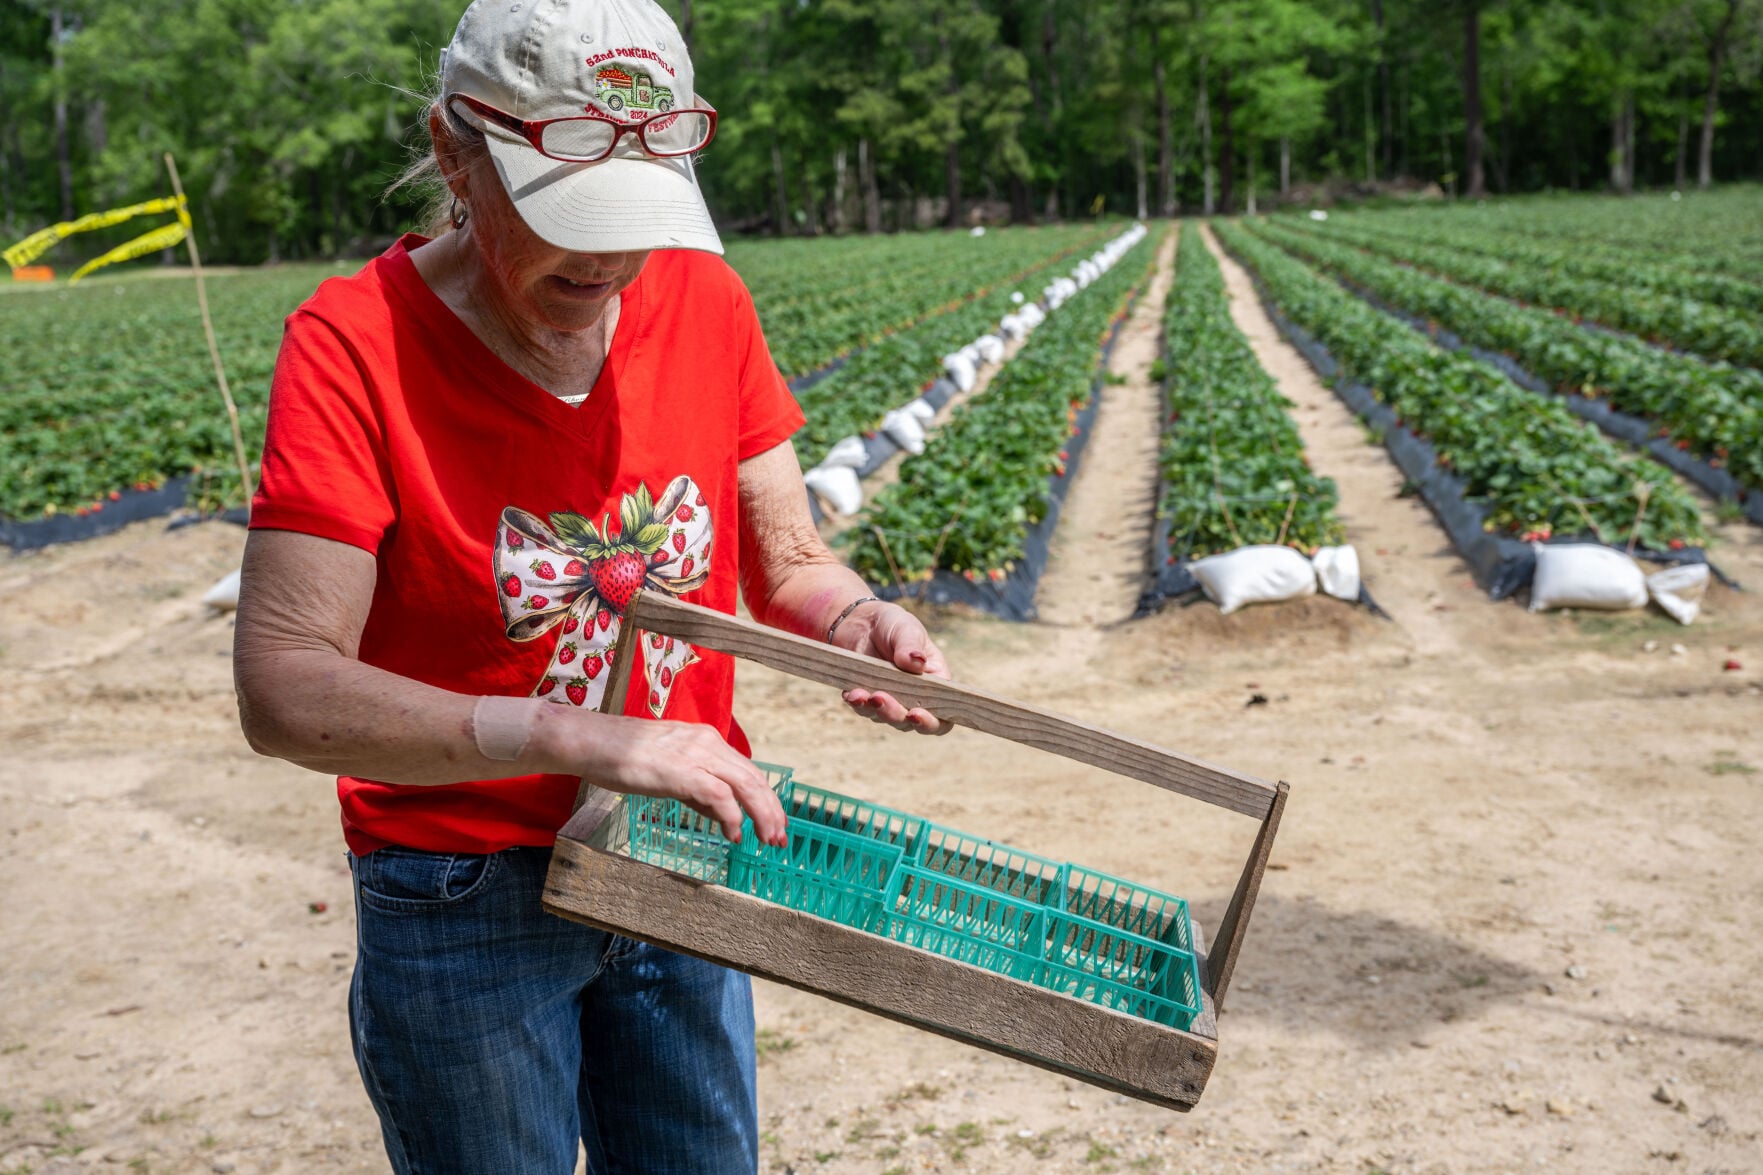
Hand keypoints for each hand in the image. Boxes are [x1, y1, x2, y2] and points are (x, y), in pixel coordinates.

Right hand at [550, 711, 787, 846]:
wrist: (592, 741)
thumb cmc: (624, 756)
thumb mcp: (671, 771)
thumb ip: (699, 791)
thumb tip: (725, 816)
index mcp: (707, 740)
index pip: (748, 771)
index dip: (766, 799)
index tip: (775, 823)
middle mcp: (708, 743)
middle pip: (755, 778)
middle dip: (772, 811)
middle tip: (781, 839)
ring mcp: (696, 755)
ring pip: (745, 785)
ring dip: (762, 816)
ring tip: (768, 840)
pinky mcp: (682, 770)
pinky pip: (719, 795)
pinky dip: (733, 817)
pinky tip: (735, 835)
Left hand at [831, 602, 952, 733]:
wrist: (862, 623)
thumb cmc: (893, 624)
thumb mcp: (906, 628)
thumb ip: (911, 645)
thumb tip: (917, 662)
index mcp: (935, 682)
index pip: (942, 714)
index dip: (932, 721)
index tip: (916, 713)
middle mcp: (916, 697)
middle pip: (911, 722)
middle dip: (895, 715)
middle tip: (880, 698)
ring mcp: (892, 701)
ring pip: (886, 719)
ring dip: (874, 710)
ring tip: (860, 694)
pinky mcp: (868, 700)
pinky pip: (864, 710)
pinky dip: (858, 704)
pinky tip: (851, 694)